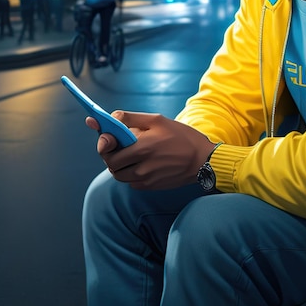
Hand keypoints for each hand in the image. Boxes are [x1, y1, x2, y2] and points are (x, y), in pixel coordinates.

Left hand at [86, 112, 215, 189]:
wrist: (202, 160)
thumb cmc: (180, 136)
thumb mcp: (157, 120)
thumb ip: (130, 118)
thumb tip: (109, 118)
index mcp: (141, 147)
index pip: (108, 151)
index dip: (103, 144)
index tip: (104, 136)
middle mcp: (141, 167)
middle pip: (111, 164)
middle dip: (111, 154)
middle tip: (120, 144)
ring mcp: (145, 179)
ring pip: (119, 175)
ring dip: (120, 164)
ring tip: (133, 153)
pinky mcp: (150, 187)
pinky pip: (131, 182)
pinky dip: (131, 173)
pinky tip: (143, 162)